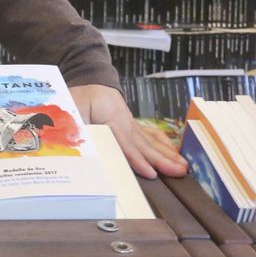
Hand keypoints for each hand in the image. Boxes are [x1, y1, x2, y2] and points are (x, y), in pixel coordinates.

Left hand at [70, 83, 186, 179]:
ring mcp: (130, 123)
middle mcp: (124, 120)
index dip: (137, 159)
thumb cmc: (77, 98)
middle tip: (180, 171)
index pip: (124, 142)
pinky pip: (150, 136)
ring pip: (150, 140)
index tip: (151, 173)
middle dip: (162, 159)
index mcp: (109, 116)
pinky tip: (174, 154)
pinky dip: (163, 145)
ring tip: (183, 167)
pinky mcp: (132, 126)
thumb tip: (82, 149)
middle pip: (144, 143)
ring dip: (167, 154)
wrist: (89, 83)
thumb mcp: (71, 111)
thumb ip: (76, 129)